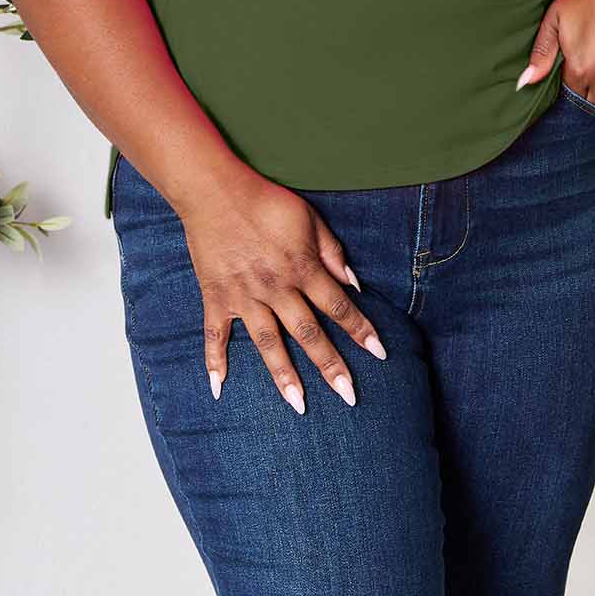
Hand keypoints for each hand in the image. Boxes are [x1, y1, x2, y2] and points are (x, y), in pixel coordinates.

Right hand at [178, 164, 387, 414]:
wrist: (216, 190)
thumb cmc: (267, 201)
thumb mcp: (309, 218)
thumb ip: (332, 252)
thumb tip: (354, 284)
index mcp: (302, 268)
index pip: (339, 305)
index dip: (361, 329)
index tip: (380, 353)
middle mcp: (276, 288)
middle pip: (308, 333)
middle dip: (331, 365)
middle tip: (349, 396)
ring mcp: (244, 295)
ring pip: (268, 343)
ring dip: (284, 376)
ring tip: (299, 405)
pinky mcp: (217, 296)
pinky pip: (215, 334)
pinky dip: (214, 361)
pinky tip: (218, 388)